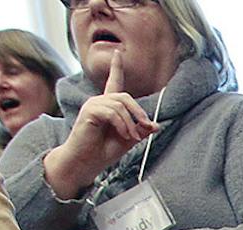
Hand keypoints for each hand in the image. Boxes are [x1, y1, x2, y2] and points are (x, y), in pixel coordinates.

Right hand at [44, 63, 157, 199]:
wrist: (85, 162)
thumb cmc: (103, 152)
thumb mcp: (127, 140)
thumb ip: (140, 130)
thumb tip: (156, 125)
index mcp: (108, 106)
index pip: (113, 82)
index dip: (116, 67)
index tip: (117, 53)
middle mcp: (99, 102)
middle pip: (125, 96)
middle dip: (138, 112)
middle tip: (144, 129)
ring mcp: (93, 105)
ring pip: (120, 105)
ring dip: (130, 123)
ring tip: (131, 138)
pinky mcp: (89, 111)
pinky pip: (112, 112)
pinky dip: (122, 125)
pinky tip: (123, 135)